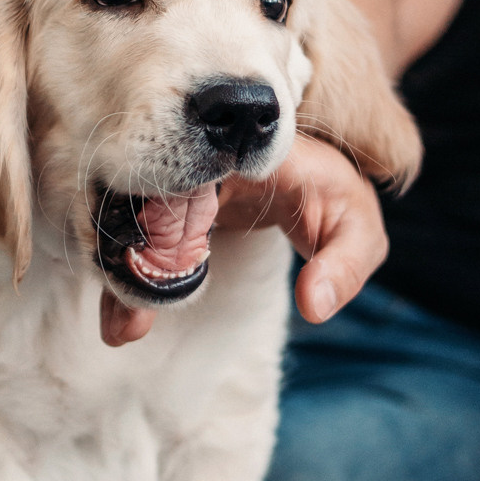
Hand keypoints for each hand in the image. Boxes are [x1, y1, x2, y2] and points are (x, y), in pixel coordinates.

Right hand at [99, 135, 388, 346]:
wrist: (310, 181)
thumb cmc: (335, 201)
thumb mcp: (356, 229)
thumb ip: (345, 264)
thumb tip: (314, 305)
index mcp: (251, 153)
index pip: (196, 178)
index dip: (171, 224)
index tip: (158, 275)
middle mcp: (207, 159)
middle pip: (153, 201)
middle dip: (136, 260)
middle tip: (130, 318)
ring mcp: (184, 181)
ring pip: (138, 223)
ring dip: (125, 274)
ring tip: (123, 326)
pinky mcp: (172, 205)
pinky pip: (143, 238)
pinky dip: (132, 277)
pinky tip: (124, 321)